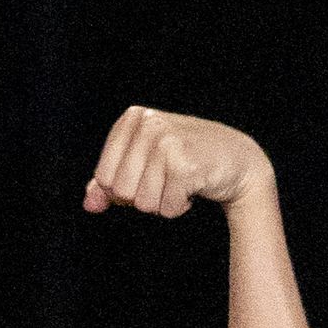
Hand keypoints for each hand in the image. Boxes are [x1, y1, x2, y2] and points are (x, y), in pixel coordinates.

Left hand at [82, 106, 271, 217]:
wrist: (238, 160)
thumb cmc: (184, 161)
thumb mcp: (142, 165)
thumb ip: (109, 184)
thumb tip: (89, 205)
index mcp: (132, 119)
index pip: (103, 177)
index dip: (123, 189)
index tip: (147, 174)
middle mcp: (149, 125)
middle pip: (121, 191)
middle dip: (143, 197)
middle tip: (167, 180)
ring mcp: (168, 143)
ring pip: (142, 203)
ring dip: (161, 203)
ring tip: (180, 182)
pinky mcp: (186, 166)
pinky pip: (166, 209)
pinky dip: (179, 207)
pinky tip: (193, 187)